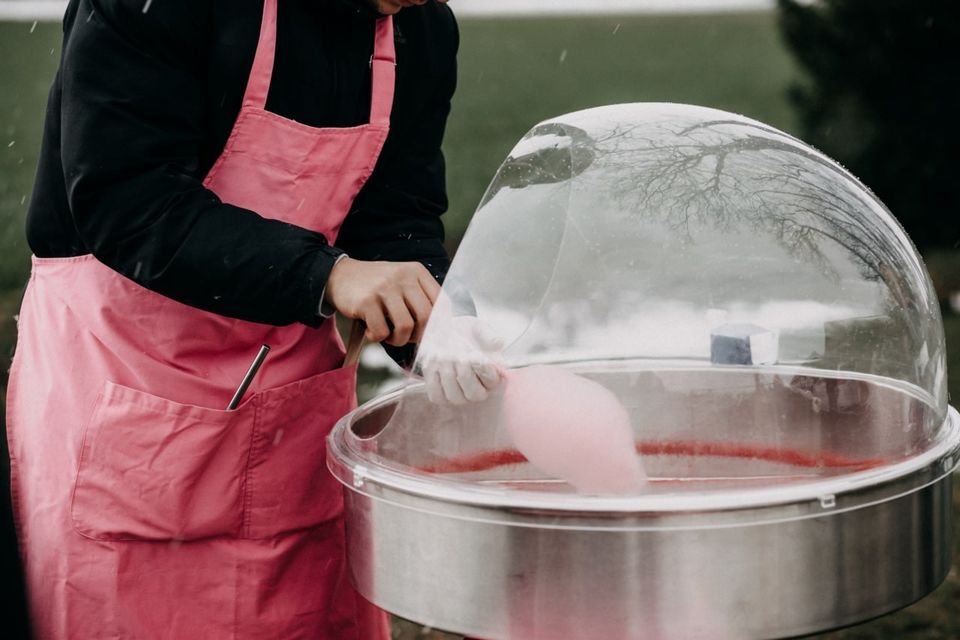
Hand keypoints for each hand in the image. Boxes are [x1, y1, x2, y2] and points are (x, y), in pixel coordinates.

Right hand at [324, 257, 439, 346]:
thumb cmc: (376, 286)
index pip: (441, 302)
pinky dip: (377, 338)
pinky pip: (381, 331)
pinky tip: (370, 330)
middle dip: (418, 336)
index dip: (438, 324)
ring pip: (405, 327)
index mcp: (416, 272)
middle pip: (426, 317)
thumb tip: (438, 329)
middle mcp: (403, 277)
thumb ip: (420, 299)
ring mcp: (384, 288)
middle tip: (406, 337)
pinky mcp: (366, 301)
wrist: (340, 275)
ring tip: (388, 336)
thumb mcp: (402, 282)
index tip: (429, 334)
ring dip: (398, 340)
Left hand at [417, 304, 503, 404]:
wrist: (445, 332)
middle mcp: (476, 388)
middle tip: (460, 357)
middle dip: (466, 375)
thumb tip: (498, 343)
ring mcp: (457, 393)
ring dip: (449, 377)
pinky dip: (434, 382)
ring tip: (445, 359)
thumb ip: (488, 334)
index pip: (492, 382)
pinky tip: (435, 366)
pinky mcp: (439, 394)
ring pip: (455, 398)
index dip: (484, 369)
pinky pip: (436, 396)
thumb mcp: (478, 327)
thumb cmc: (465, 332)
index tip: (476, 353)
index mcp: (491, 374)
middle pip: (475, 395)